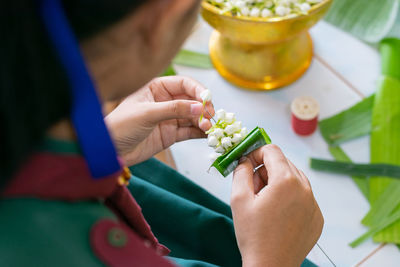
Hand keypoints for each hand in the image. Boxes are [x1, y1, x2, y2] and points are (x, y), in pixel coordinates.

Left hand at [105, 76, 213, 165]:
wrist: (110, 151)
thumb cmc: (121, 125)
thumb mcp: (147, 113)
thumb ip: (174, 109)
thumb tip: (199, 107)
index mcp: (157, 88)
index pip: (184, 84)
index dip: (198, 90)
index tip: (208, 99)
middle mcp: (166, 101)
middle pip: (192, 100)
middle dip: (203, 108)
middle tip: (210, 116)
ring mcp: (169, 118)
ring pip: (193, 117)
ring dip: (203, 121)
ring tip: (208, 128)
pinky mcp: (171, 134)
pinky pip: (189, 131)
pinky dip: (199, 133)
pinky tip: (207, 135)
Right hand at [231, 145, 323, 266]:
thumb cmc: (253, 235)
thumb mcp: (239, 199)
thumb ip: (241, 172)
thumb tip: (245, 160)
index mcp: (286, 181)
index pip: (272, 150)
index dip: (256, 153)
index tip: (247, 164)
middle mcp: (305, 188)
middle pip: (284, 163)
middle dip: (266, 169)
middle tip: (253, 187)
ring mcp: (314, 204)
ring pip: (294, 178)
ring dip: (278, 182)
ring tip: (264, 202)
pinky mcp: (317, 217)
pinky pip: (303, 196)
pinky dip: (289, 197)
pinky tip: (277, 214)